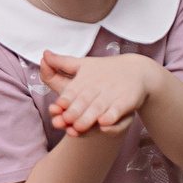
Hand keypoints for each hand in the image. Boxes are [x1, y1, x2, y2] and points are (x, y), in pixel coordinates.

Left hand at [38, 49, 153, 135]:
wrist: (138, 70)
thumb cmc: (104, 70)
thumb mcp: (82, 65)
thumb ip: (61, 64)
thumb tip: (44, 54)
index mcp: (85, 77)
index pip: (73, 89)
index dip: (65, 99)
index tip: (57, 107)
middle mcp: (98, 84)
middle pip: (84, 100)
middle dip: (75, 111)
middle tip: (66, 122)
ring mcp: (113, 93)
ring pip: (99, 107)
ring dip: (89, 117)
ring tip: (79, 128)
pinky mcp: (127, 100)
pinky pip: (118, 110)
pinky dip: (112, 118)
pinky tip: (103, 124)